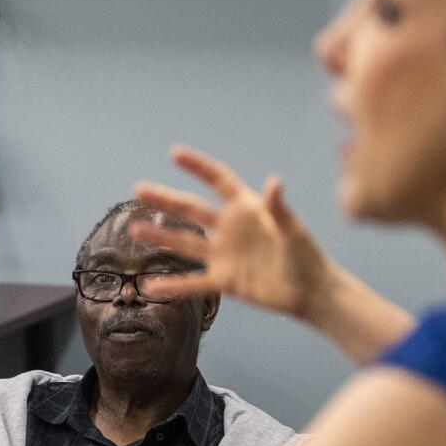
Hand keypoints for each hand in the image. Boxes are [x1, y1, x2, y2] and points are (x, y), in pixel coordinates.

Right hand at [130, 145, 333, 319]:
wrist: (310, 292)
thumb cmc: (306, 255)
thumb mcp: (293, 230)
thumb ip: (279, 209)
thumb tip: (274, 182)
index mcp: (246, 209)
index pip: (218, 181)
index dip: (198, 167)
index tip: (175, 153)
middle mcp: (229, 229)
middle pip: (192, 209)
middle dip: (166, 199)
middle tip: (139, 189)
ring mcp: (223, 255)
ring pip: (185, 243)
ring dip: (160, 237)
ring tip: (134, 229)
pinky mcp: (224, 281)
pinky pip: (194, 283)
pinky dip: (174, 285)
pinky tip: (151, 286)